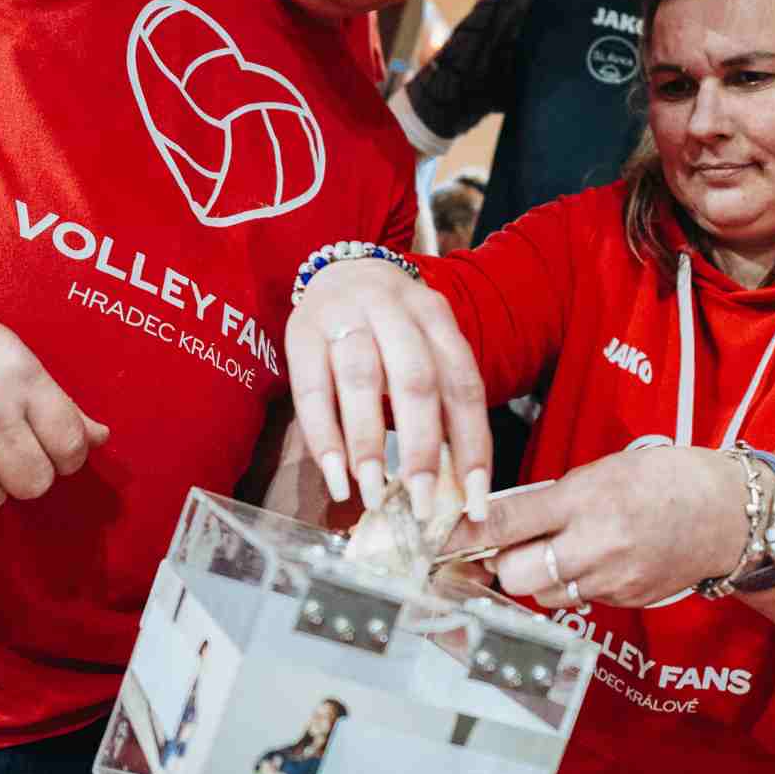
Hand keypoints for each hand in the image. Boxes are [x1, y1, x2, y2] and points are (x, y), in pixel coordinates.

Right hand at [285, 259, 490, 524]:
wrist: (338, 268)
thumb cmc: (390, 327)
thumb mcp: (424, 345)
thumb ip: (438, 400)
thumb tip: (452, 484)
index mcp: (436, 317)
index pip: (463, 385)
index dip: (472, 446)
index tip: (473, 502)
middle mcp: (395, 312)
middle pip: (415, 381)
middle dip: (421, 449)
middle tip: (421, 505)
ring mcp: (345, 317)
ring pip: (362, 380)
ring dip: (369, 444)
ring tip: (375, 494)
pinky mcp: (301, 332)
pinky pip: (313, 390)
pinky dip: (325, 437)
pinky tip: (335, 475)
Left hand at [474, 446, 751, 608]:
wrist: (730, 514)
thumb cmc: (668, 480)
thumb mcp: (602, 471)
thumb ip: (548, 498)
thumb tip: (496, 517)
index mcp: (586, 499)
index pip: (506, 521)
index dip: (466, 532)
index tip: (442, 536)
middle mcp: (595, 544)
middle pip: (514, 574)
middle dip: (502, 562)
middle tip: (506, 546)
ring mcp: (611, 579)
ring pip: (541, 594)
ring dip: (535, 577)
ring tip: (555, 551)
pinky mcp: (624, 601)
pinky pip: (576, 601)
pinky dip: (570, 586)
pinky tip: (588, 563)